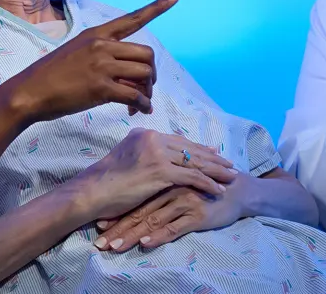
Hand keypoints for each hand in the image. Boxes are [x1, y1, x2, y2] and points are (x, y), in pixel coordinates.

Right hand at [8, 0, 180, 122]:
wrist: (29, 91)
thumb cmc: (51, 75)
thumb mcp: (76, 52)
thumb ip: (102, 56)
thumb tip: (128, 74)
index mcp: (97, 35)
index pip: (132, 18)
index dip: (157, 7)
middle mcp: (102, 46)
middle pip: (147, 54)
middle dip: (151, 73)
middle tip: (144, 88)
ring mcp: (101, 66)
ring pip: (144, 73)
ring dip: (147, 90)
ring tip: (138, 102)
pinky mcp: (100, 87)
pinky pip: (134, 95)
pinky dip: (142, 105)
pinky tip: (139, 111)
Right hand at [71, 128, 238, 224]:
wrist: (93, 191)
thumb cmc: (106, 182)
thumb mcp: (126, 158)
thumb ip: (144, 154)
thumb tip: (161, 159)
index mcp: (145, 134)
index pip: (179, 140)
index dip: (198, 148)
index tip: (214, 152)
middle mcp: (153, 139)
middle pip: (190, 149)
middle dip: (213, 158)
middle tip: (230, 165)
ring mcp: (157, 154)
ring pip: (195, 162)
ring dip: (216, 171)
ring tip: (231, 177)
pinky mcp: (160, 171)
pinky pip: (192, 177)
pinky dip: (208, 184)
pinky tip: (219, 190)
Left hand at [94, 181, 243, 252]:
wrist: (238, 190)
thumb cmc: (206, 189)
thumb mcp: (180, 186)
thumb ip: (161, 192)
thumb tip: (138, 208)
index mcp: (163, 181)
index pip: (135, 200)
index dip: (117, 213)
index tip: (98, 226)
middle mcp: (170, 190)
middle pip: (139, 212)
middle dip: (117, 228)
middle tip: (100, 243)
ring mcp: (183, 201)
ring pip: (152, 220)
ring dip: (132, 235)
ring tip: (114, 246)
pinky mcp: (197, 214)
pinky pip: (175, 227)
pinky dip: (159, 235)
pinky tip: (146, 243)